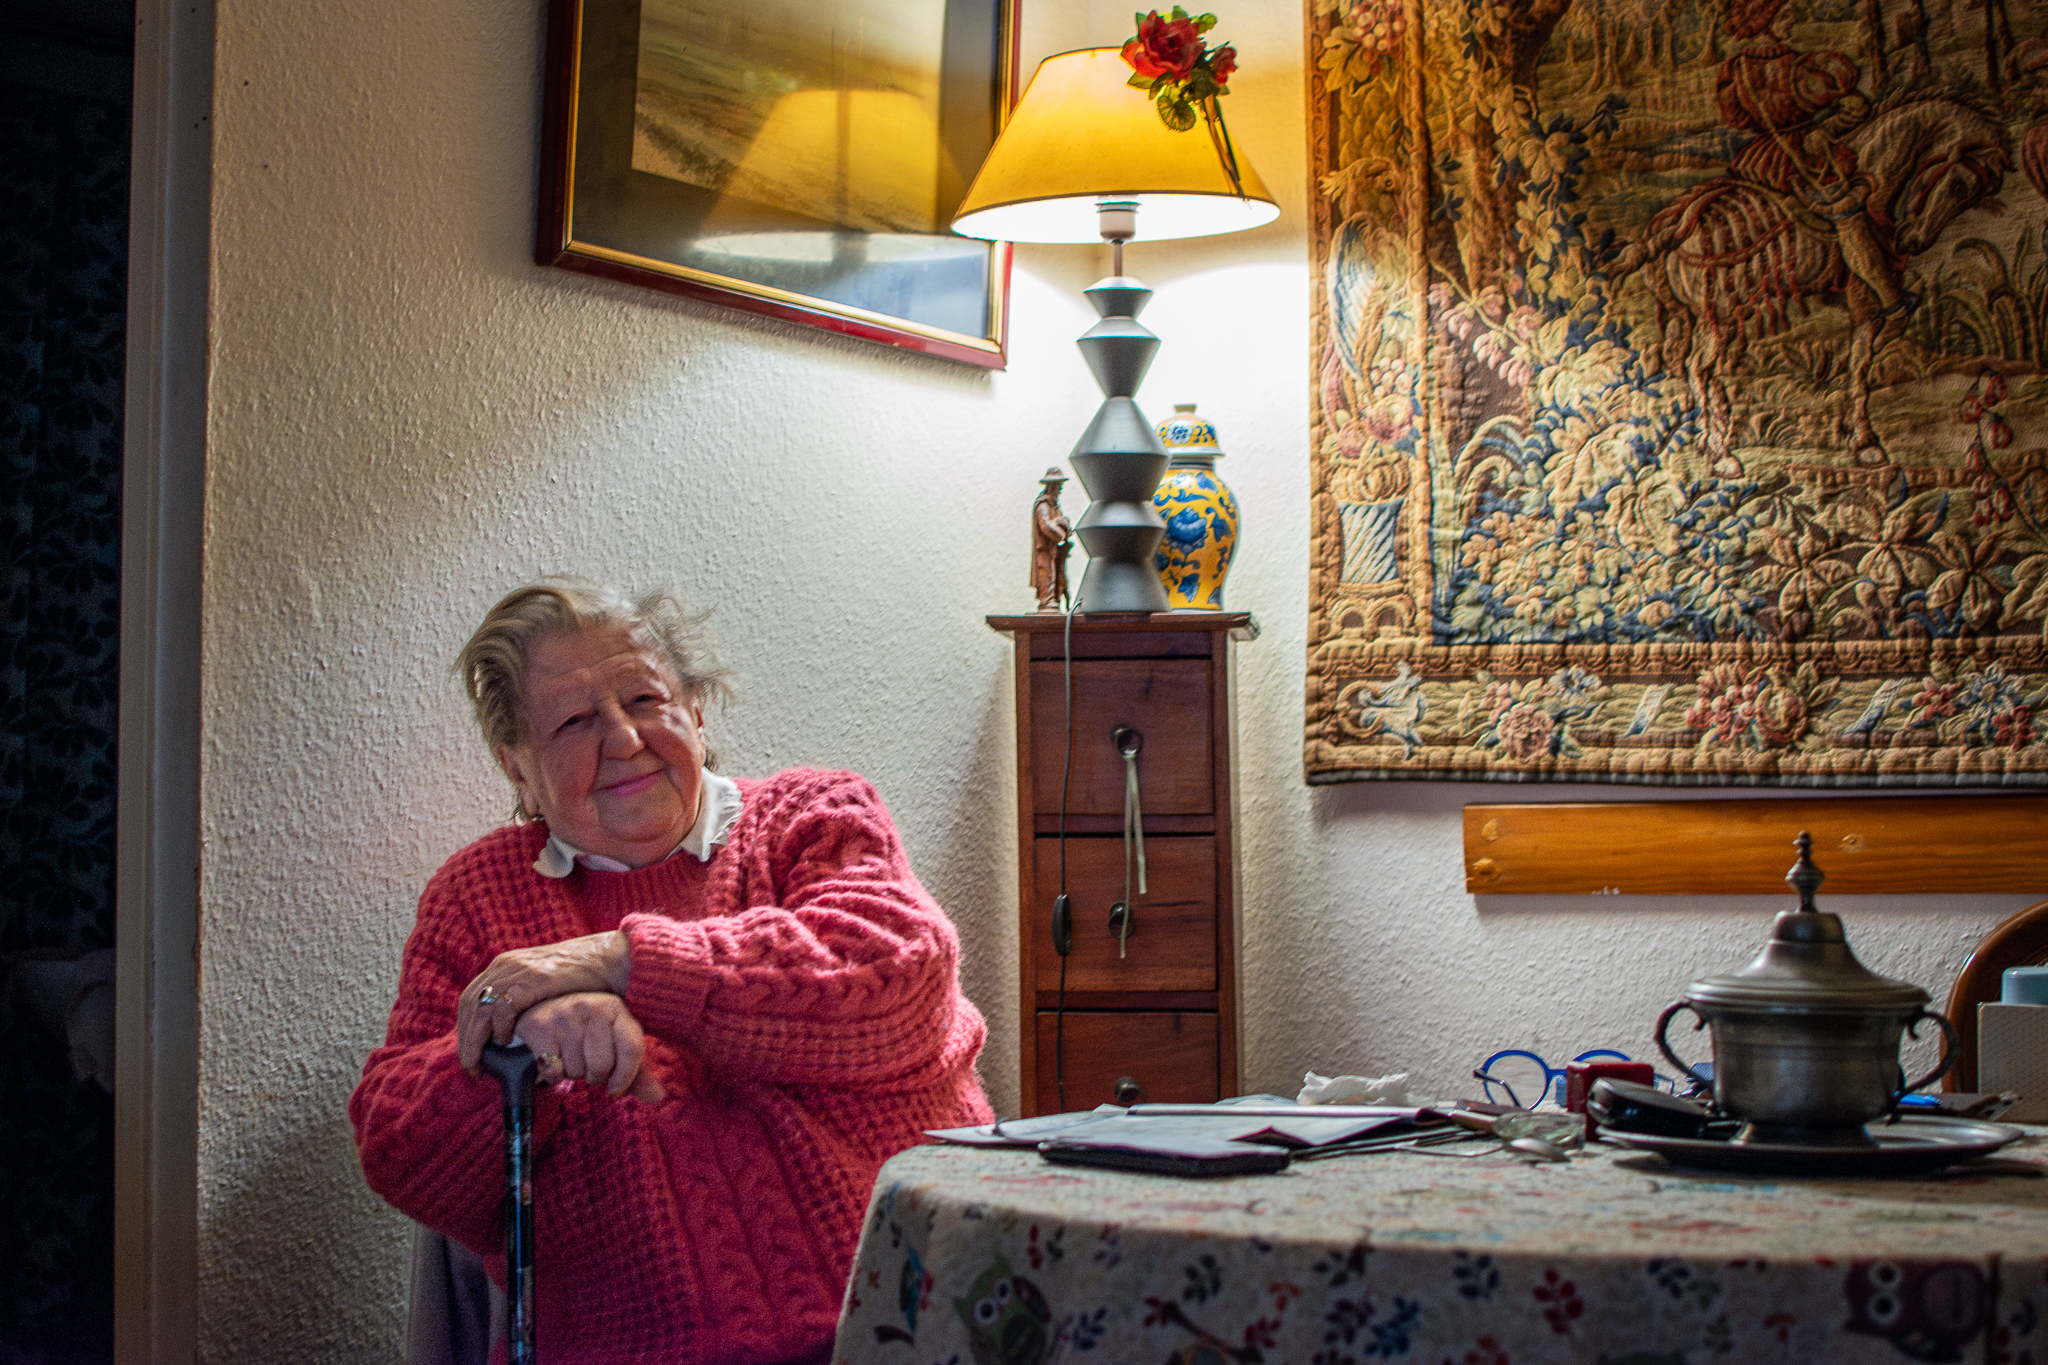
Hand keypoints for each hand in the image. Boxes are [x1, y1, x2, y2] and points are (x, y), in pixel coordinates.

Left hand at [459, 930, 630, 1071]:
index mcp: (506, 964)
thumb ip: (523, 997)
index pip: (471, 998)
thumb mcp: (542, 983)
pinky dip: (500, 1026)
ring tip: (480, 1062)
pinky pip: (505, 1006)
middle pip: (469, 1004)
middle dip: (466, 1038)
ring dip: (476, 1039)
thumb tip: (507, 1025)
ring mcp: (520, 970)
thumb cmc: (581, 976)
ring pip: (481, 1008)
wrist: (610, 959)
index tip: (469, 1053)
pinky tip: (507, 1041)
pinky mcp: (535, 978)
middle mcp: (507, 964)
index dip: (465, 1027)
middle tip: (471, 1064)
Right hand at [509, 992, 664, 1101]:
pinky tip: (553, 1057)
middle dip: (595, 1074)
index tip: (616, 1089)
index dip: (626, 1076)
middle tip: (586, 1060)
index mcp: (616, 1008)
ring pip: (577, 1072)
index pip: (632, 1048)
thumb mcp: (614, 1042)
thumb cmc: (586, 1030)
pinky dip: (554, 1075)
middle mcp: (592, 1008)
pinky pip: (554, 1072)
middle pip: (602, 1066)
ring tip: (569, 1054)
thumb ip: (637, 1071)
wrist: (542, 1007)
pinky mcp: (540, 1029)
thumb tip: (659, 1096)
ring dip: (573, 1073)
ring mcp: (565, 1017)